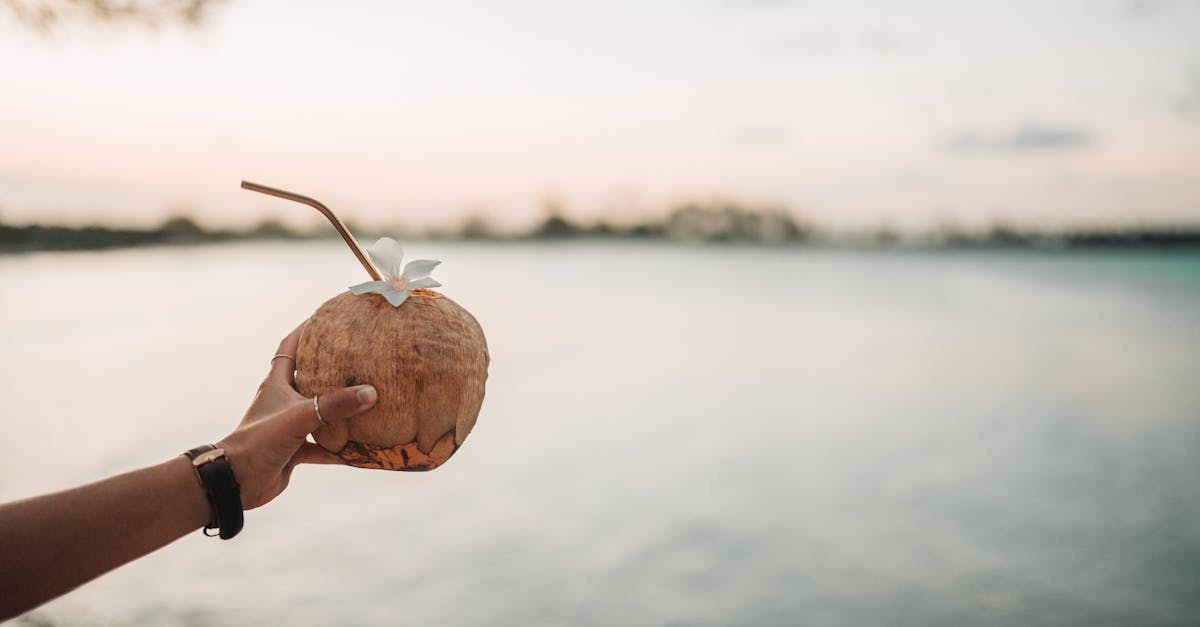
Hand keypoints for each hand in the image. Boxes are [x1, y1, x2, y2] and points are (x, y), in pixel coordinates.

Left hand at [217, 322, 376, 509]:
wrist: (236, 481)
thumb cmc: (260, 440)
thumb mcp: (300, 416)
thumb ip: (335, 405)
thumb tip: (371, 392)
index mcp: (276, 384)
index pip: (290, 348)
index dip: (305, 330)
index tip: (327, 316)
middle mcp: (282, 401)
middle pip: (308, 377)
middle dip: (330, 367)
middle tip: (357, 355)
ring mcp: (288, 426)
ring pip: (318, 412)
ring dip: (338, 408)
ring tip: (366, 398)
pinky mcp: (293, 449)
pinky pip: (321, 445)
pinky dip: (339, 447)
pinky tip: (360, 448)